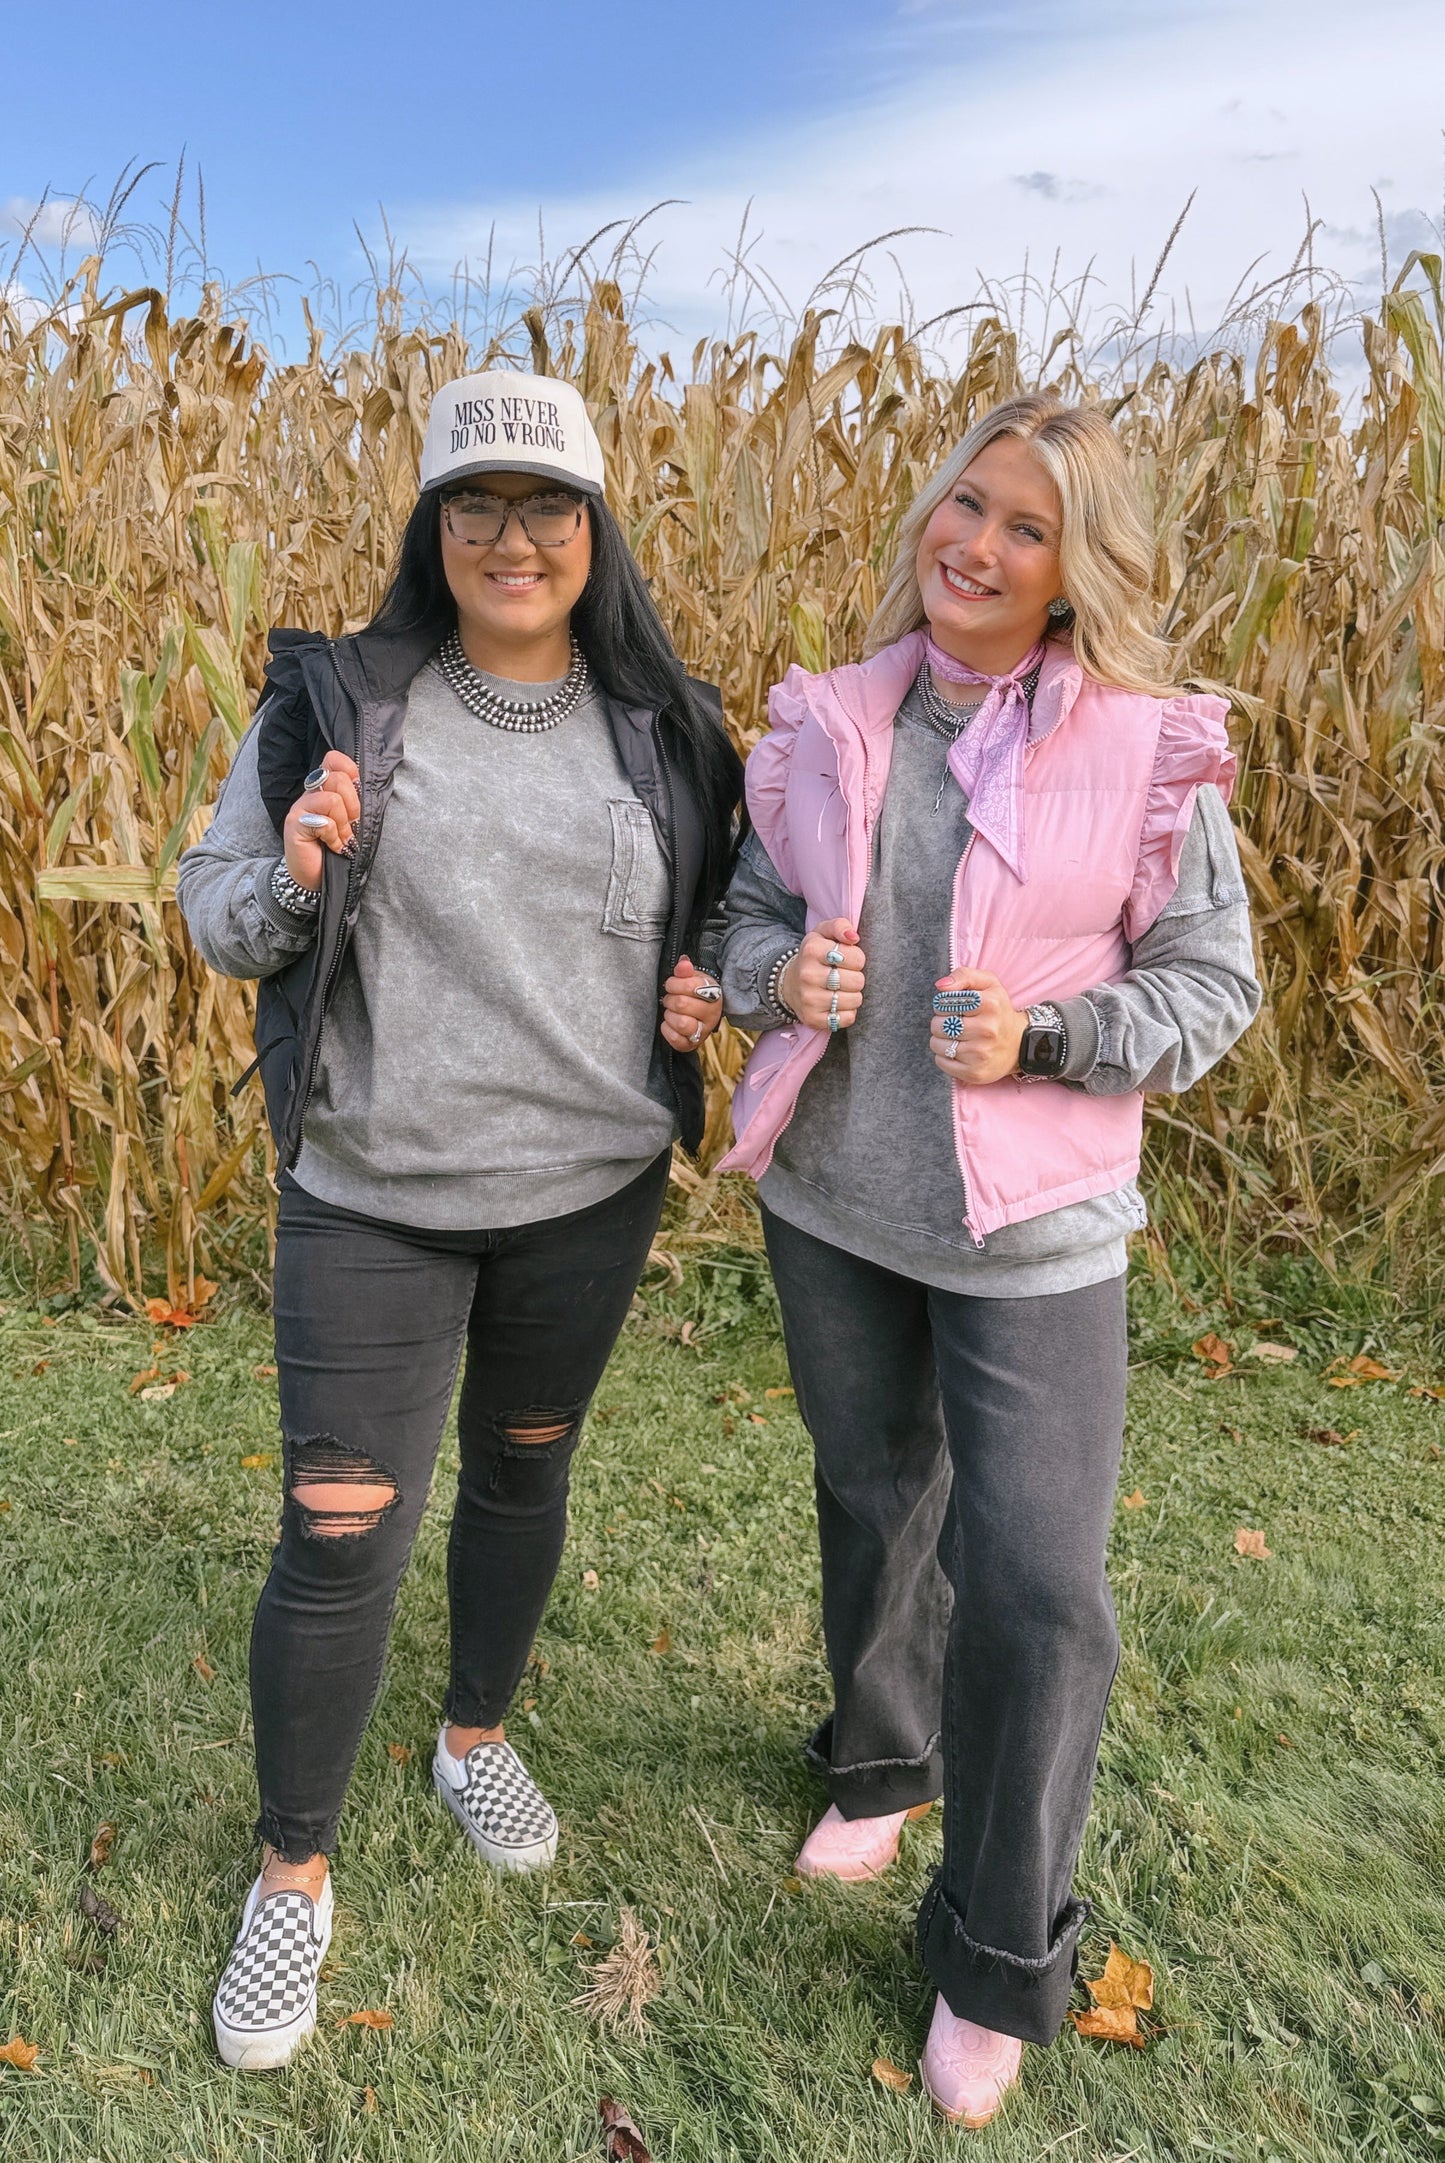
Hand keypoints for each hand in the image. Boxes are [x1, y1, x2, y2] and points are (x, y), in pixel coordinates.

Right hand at [283, 752, 360, 890]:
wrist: (313, 879)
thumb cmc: (335, 850)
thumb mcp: (350, 822)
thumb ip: (354, 802)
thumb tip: (364, 785)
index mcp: (324, 789)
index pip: (334, 759)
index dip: (350, 770)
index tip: (358, 792)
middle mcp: (310, 793)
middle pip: (338, 779)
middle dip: (354, 806)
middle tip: (351, 827)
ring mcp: (300, 807)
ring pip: (333, 799)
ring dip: (344, 825)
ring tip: (341, 839)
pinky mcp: (295, 824)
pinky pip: (324, 821)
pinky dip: (334, 837)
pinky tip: (332, 846)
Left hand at [660, 955, 723, 1053]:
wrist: (701, 1013)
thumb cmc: (694, 994)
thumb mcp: (692, 978)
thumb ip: (685, 970)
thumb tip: (683, 963)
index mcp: (714, 994)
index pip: (688, 986)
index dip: (673, 984)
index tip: (671, 985)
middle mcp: (712, 1014)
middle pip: (681, 1004)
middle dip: (670, 1000)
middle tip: (670, 999)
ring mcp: (704, 1031)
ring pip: (681, 1023)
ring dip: (670, 1016)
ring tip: (671, 1012)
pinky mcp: (692, 1044)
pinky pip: (676, 1040)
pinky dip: (668, 1030)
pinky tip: (670, 1024)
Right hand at [779, 918, 865, 1031]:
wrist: (789, 983)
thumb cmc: (814, 957)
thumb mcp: (822, 933)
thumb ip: (840, 926)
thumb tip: (853, 936)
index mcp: (812, 950)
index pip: (857, 958)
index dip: (857, 959)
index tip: (847, 960)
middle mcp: (808, 975)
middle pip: (857, 981)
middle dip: (856, 978)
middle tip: (844, 976)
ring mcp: (809, 999)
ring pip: (855, 1000)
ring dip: (853, 995)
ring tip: (841, 989)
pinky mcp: (813, 1018)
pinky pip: (847, 1018)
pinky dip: (848, 1012)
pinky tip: (837, 1004)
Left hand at [929, 967, 1028, 1083]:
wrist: (1020, 1044)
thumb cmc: (998, 1011)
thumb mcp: (988, 984)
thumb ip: (964, 976)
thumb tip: (940, 986)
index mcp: (990, 1004)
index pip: (944, 1003)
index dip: (943, 1005)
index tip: (954, 1008)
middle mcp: (987, 1030)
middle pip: (938, 1025)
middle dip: (940, 1022)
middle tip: (954, 1023)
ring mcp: (981, 1053)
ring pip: (936, 1044)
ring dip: (940, 1040)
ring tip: (955, 1037)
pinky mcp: (974, 1072)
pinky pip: (941, 1062)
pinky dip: (943, 1056)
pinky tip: (958, 1051)